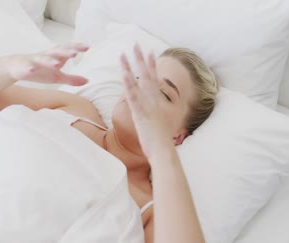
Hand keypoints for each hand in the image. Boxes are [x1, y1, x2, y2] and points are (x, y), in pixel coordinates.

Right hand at [4, 43, 88, 85]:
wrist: (16, 68)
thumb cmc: (39, 70)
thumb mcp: (57, 76)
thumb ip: (72, 79)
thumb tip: (88, 81)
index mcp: (54, 56)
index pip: (67, 49)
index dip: (77, 47)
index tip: (88, 47)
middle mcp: (45, 56)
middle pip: (56, 51)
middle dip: (65, 52)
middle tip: (75, 53)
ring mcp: (34, 61)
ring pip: (42, 59)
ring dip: (49, 60)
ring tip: (57, 63)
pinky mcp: (24, 67)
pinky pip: (26, 67)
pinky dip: (29, 68)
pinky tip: (31, 70)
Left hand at [120, 44, 173, 158]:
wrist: (164, 152)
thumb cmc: (161, 142)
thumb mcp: (158, 125)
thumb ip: (154, 115)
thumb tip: (152, 113)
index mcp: (158, 103)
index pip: (155, 80)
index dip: (152, 65)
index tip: (151, 52)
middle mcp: (154, 101)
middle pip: (147, 75)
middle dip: (141, 59)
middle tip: (136, 44)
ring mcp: (148, 106)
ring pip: (139, 82)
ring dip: (131, 67)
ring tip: (124, 54)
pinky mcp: (141, 113)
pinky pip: (133, 96)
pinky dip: (129, 84)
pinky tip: (124, 74)